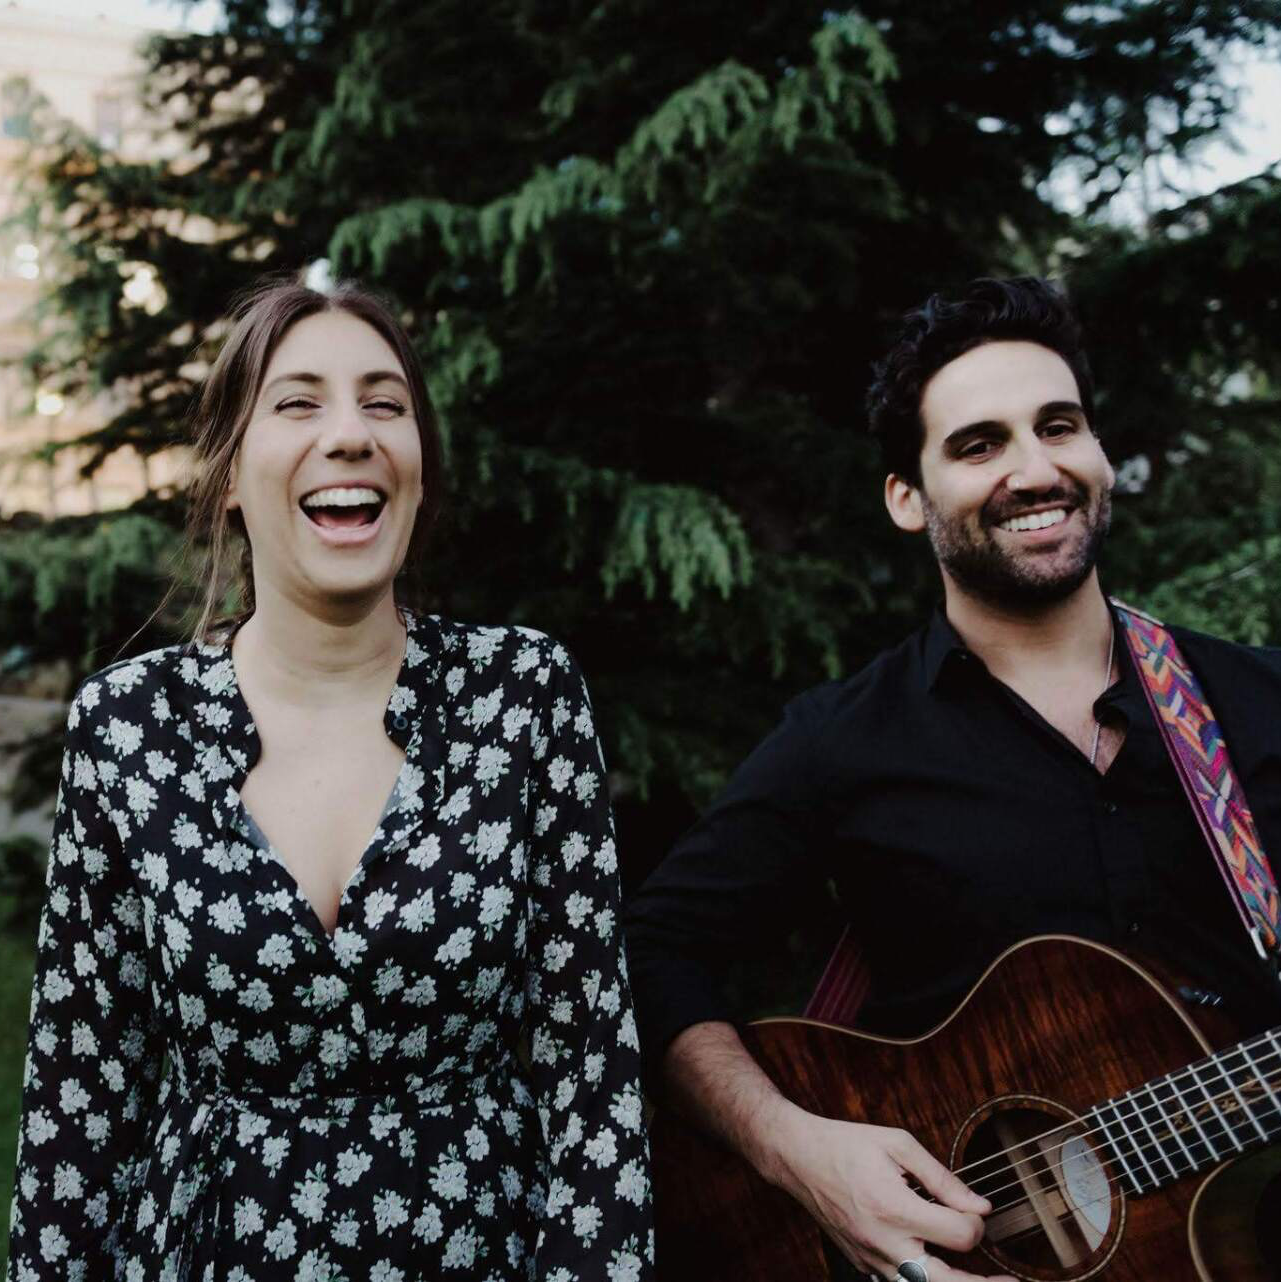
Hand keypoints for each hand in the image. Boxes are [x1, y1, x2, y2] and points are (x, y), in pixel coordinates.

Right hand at [764, 1109, 1016, 1281]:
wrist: (797, 1157)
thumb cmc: (846, 1144)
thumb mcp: (897, 1144)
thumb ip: (942, 1179)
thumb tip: (980, 1206)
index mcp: (894, 1208)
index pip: (959, 1235)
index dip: (977, 1224)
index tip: (974, 1209)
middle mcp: (884, 1242)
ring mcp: (872, 1259)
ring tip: (983, 1281)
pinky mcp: (863, 1264)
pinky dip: (924, 1279)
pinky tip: (939, 1270)